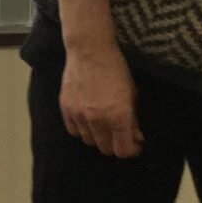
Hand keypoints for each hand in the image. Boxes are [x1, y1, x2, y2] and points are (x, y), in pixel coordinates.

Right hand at [60, 42, 143, 157]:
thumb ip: (132, 118)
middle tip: (120, 134)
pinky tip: (88, 119)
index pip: (123, 150)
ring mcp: (79, 116)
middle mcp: (97, 120)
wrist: (89, 51)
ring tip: (103, 124)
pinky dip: (82, 129)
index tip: (134, 144)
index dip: (131, 150)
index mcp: (118, 116)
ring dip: (98, 137)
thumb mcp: (131, 94)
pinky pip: (74, 130)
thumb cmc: (116, 70)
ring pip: (88, 141)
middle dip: (115, 144)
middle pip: (105, 149)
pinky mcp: (66, 109)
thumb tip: (135, 136)